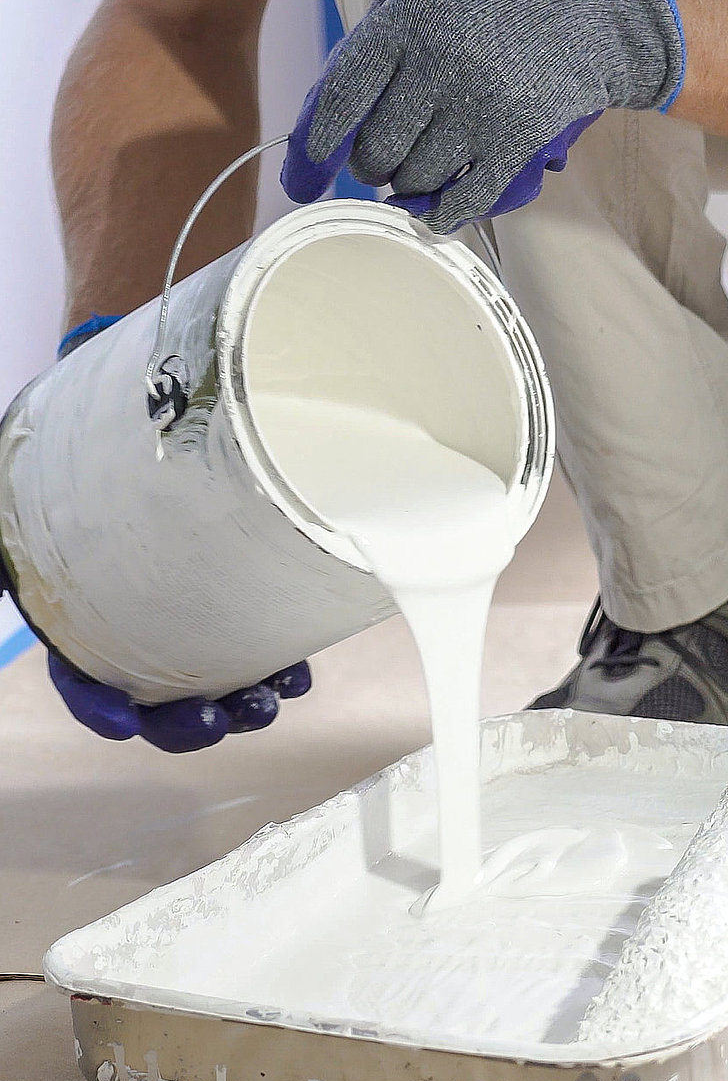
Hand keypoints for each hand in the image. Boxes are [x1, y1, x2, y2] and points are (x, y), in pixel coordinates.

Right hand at [1, 317, 314, 752]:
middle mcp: (143, 613)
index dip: (96, 703)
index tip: (123, 720)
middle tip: (223, 719)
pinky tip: (297, 673)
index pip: (79, 668)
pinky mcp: (252, 600)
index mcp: (89, 595)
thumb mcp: (90, 426)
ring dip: (244, 705)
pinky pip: (264, 652)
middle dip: (187, 721)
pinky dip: (279, 670)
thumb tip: (80, 358)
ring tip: (272, 701)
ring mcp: (201, 611)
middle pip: (155, 694)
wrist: (182, 415)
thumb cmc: (124, 423)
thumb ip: (77, 426)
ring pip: (217, 684)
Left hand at [281, 0, 683, 232]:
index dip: (315, 147)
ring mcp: (483, 106)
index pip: (343, 97)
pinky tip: (438, 209)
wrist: (591, 13)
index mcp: (409, 18)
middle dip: (371, 165)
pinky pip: (464, 200)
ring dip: (409, 186)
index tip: (303, 179)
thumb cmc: (495, 3)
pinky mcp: (518, 142)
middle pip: (376, 150)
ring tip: (421, 167)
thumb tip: (326, 119)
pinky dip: (443, 214)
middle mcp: (442, 62)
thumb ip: (374, 43)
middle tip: (383, 161)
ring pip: (416, 180)